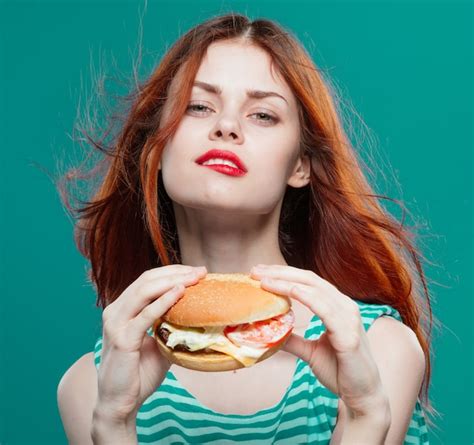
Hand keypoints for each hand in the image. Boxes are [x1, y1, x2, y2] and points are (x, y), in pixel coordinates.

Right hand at [95, 264, 207, 421]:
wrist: (120, 403)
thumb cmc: (138, 374)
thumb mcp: (158, 344)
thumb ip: (170, 326)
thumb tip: (198, 316)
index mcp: (123, 309)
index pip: (148, 280)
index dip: (172, 272)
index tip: (196, 271)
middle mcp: (115, 311)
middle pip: (147, 280)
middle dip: (176, 273)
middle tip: (201, 271)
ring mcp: (116, 323)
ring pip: (145, 291)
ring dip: (173, 281)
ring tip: (195, 278)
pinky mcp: (122, 338)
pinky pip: (146, 315)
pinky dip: (164, 301)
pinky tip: (180, 293)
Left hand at [250, 264, 388, 418]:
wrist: (362, 396)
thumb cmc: (340, 371)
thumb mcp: (310, 351)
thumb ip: (293, 339)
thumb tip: (271, 333)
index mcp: (337, 306)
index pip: (308, 281)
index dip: (283, 273)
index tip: (259, 273)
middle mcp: (344, 306)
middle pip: (309, 279)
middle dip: (280, 272)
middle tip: (254, 271)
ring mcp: (348, 317)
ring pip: (314, 289)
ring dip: (286, 281)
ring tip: (263, 281)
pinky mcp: (348, 333)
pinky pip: (324, 308)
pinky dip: (305, 296)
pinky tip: (288, 291)